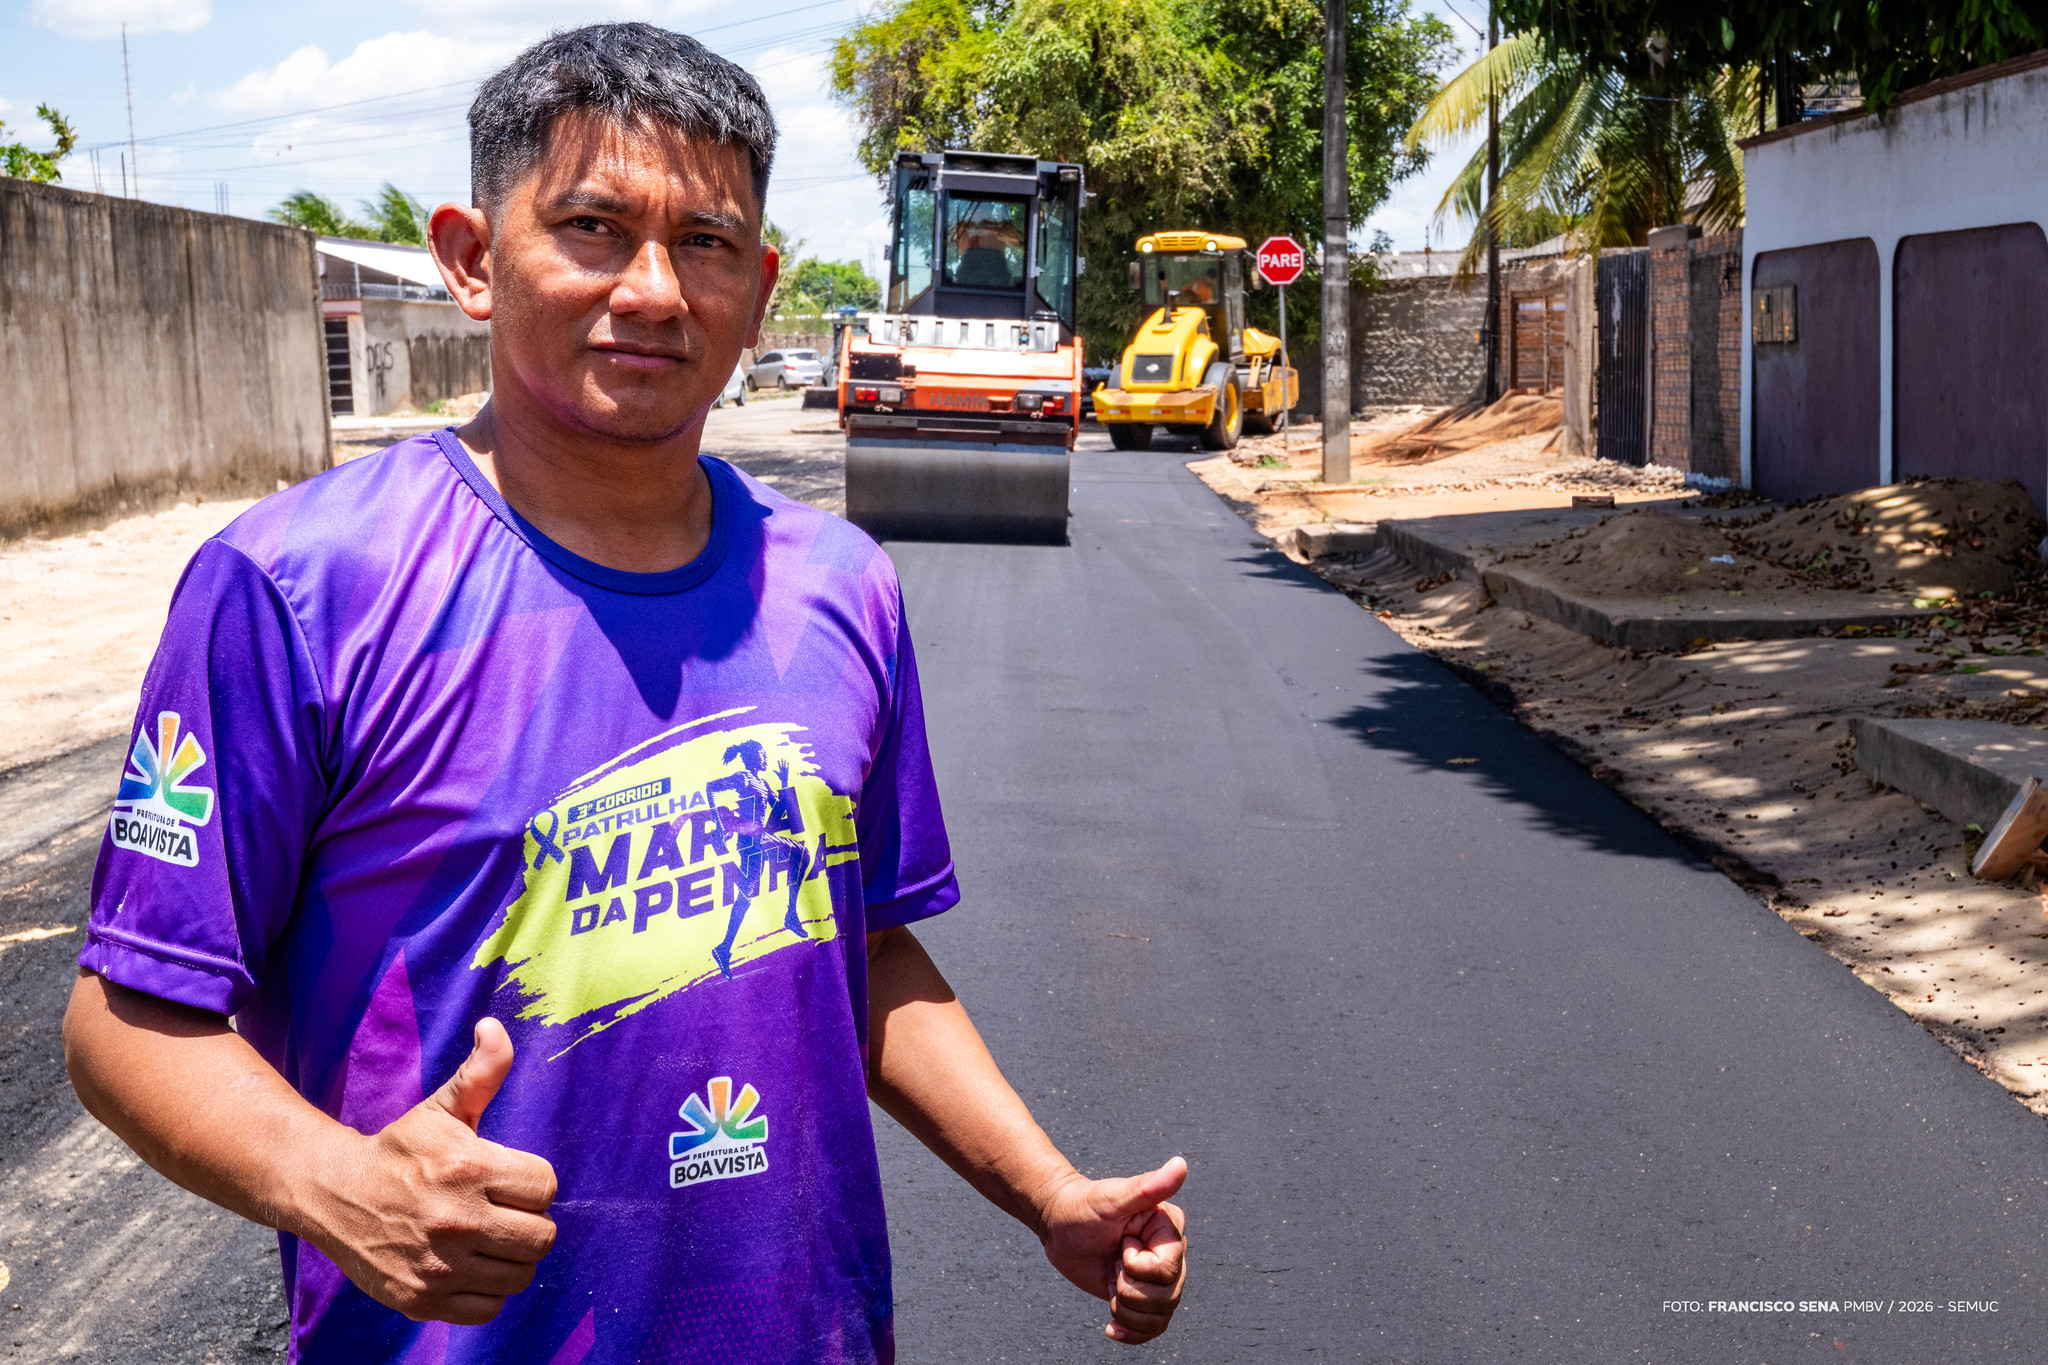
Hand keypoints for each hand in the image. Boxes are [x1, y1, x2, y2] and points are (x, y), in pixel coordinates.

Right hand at [297, 1018, 557, 1323]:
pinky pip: (489, 1307)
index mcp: (467, 1168)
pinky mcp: (422, 1299)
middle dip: (529, 1223)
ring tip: (489, 1240)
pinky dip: (487, 1292)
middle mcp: (456, 1219)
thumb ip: (481, 1072)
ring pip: (520, 1274)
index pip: (546, 1187)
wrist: (333, 1194)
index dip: (533, 1183)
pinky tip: (470, 1268)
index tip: (510, 1181)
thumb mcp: (441, 1108)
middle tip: (504, 1214)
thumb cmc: (400, 1150)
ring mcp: (439, 1264)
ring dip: (511, 1258)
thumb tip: (496, 1027)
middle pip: (542, 1236)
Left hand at [1038, 1157, 1187, 1343]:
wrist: (1059, 1223)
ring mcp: (1156, 1278)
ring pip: (1160, 1317)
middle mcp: (1170, 1255)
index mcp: (1169, 1229)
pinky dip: (1131, 1333)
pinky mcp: (1141, 1296)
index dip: (1138, 1266)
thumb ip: (1148, 1186)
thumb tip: (1180, 1164)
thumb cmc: (1082, 1205)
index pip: (1169, 1269)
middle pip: (1167, 1298)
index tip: (1120, 1246)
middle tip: (1112, 1266)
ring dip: (1126, 1311)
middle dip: (1129, 1290)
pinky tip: (1111, 1327)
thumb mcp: (1112, 1197)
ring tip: (1110, 1284)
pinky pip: (1151, 1329)